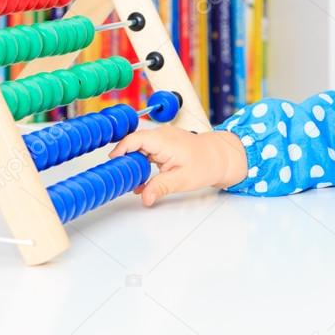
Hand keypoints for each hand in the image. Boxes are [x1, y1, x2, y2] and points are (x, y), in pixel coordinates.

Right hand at [108, 126, 247, 206]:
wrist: (222, 157)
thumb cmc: (206, 163)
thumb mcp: (182, 180)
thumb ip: (160, 187)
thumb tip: (145, 198)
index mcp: (163, 140)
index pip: (133, 140)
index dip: (120, 151)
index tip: (113, 164)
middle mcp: (160, 135)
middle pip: (134, 145)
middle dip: (126, 162)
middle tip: (121, 179)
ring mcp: (162, 139)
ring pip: (140, 149)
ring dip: (134, 165)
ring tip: (131, 182)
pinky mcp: (164, 144)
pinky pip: (147, 152)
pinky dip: (143, 164)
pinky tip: (142, 181)